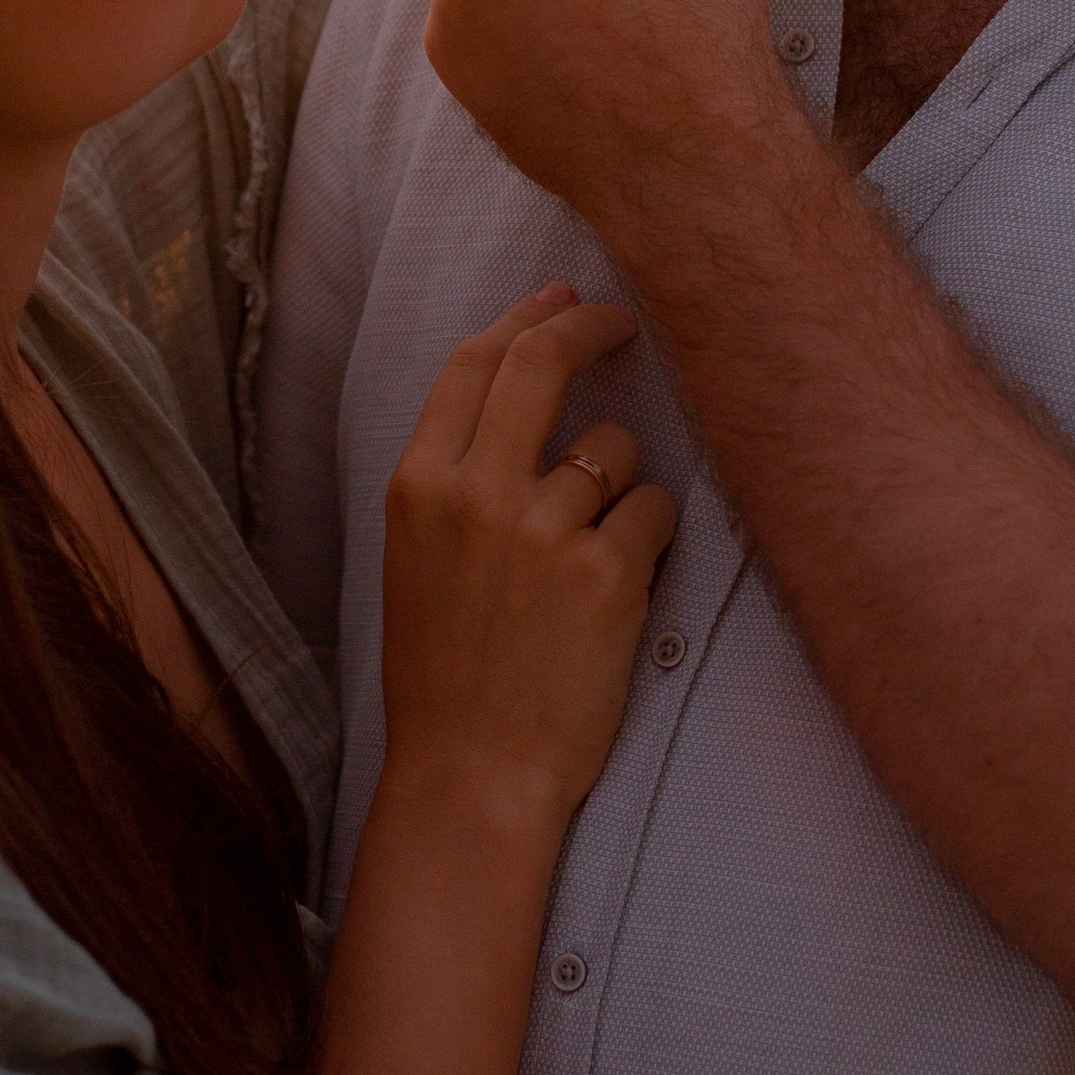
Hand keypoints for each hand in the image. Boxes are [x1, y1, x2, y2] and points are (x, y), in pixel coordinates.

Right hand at [322, 287, 678, 1074]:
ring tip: (593, 559)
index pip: (475, 361)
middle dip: (592, 328)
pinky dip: (651, 543)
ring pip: (616, 450)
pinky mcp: (607, 573)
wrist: (471, 774)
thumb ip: (460, 475)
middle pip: (543, 362)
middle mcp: (476, 493)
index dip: (527, 318)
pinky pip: (657, 513)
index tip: (565, 300)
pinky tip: (620, 592)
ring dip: (622, 488)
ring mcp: (543, 530)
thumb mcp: (419, 556)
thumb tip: (518, 384)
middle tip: (626, 325)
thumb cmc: (446, 673)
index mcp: (417, 485)